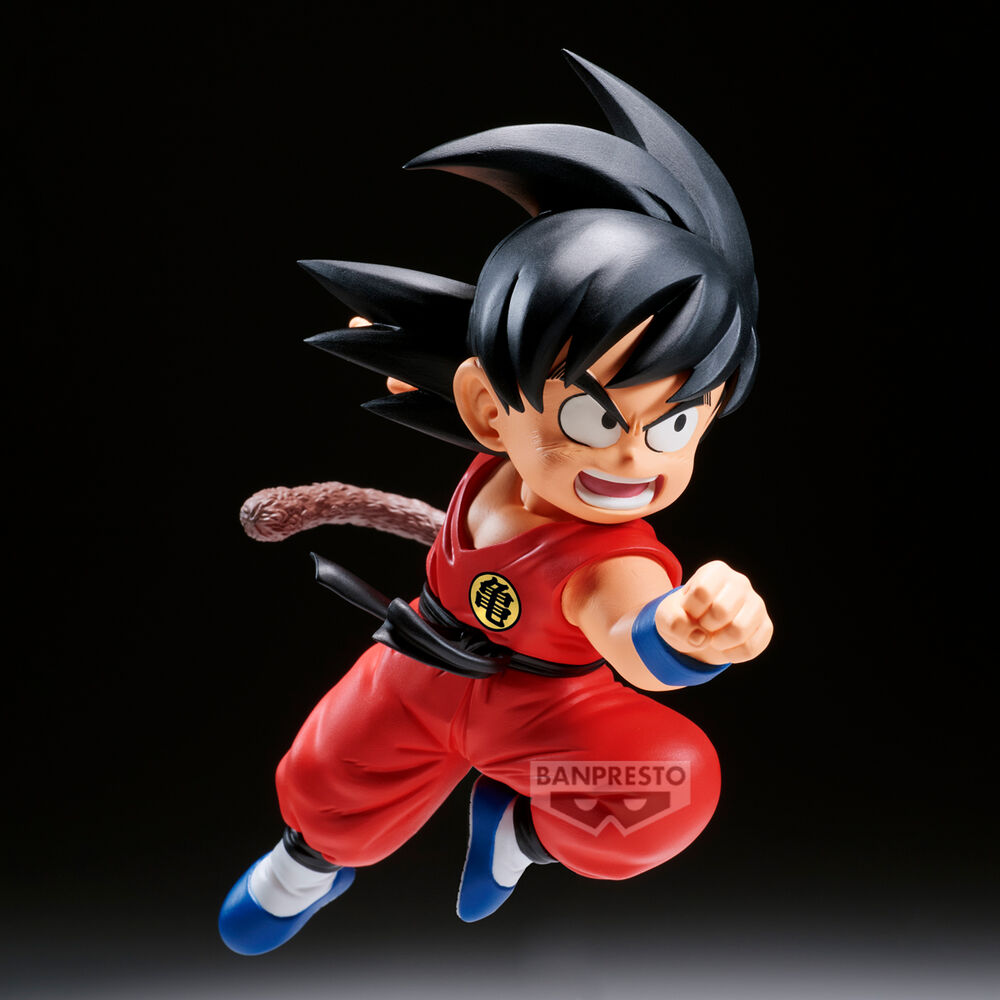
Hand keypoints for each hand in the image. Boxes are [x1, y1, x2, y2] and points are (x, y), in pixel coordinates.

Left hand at [655, 560, 772, 664]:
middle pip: (722, 611)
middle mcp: (740, 582)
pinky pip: (750, 648)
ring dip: (718, 642)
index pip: (702, 592)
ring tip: (713, 637)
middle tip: (702, 625)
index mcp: (716, 571)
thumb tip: (700, 638)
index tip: (689, 610)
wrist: (698, 631)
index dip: (690, 610)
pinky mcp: (766, 626)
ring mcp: (756, 604)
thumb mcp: (667, 616)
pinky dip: (731, 654)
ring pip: (739, 631)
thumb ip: (674, 622)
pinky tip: (725, 647)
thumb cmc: (683, 616)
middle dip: (705, 625)